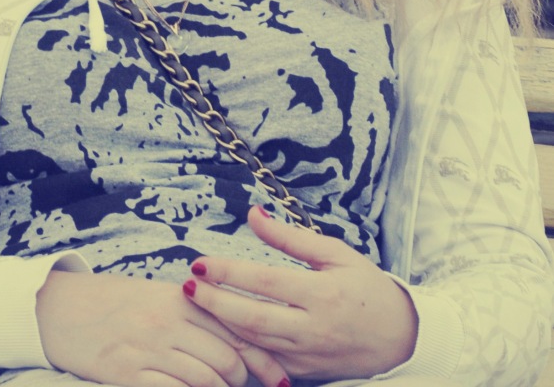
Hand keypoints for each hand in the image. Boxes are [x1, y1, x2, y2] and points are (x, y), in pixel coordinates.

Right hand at [36, 268, 288, 386]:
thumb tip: (242, 337)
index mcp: (183, 298)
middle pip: (228, 357)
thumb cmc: (121, 304)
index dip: (265, 357)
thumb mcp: (162, 297)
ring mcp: (149, 348)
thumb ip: (199, 312)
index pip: (236, 327)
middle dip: (248, 381)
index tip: (283, 377)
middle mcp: (170, 320)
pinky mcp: (127, 373)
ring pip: (206, 379)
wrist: (67, 309)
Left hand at [182, 205, 417, 380]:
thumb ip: (291, 237)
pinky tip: (219, 330)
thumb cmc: (367, 288)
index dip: (230, 272)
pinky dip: (239, 346)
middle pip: (252, 318)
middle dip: (214, 302)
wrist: (399, 339)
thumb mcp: (335, 254)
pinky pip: (263, 362)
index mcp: (322, 294)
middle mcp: (312, 328)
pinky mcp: (302, 373)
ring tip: (196, 303)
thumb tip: (253, 215)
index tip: (201, 262)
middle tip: (186, 286)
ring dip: (220, 324)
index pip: (265, 282)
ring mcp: (306, 356)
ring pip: (253, 344)